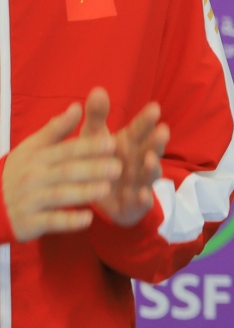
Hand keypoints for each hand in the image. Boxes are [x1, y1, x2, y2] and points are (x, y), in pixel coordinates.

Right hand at [1, 100, 119, 240]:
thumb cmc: (21, 171)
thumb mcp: (33, 147)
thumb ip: (57, 129)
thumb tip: (77, 106)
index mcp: (37, 156)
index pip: (66, 149)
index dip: (88, 146)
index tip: (111, 142)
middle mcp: (33, 176)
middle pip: (66, 171)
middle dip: (92, 169)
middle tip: (118, 168)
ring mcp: (30, 199)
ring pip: (59, 195)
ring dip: (83, 192)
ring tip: (106, 189)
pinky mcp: (30, 221)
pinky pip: (51, 221)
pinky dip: (68, 221)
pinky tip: (88, 219)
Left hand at [80, 88, 169, 227]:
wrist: (98, 196)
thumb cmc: (99, 159)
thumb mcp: (93, 136)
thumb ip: (97, 115)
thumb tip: (98, 89)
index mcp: (130, 144)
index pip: (140, 130)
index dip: (146, 120)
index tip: (154, 107)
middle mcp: (138, 162)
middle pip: (150, 150)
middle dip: (156, 142)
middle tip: (162, 130)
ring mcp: (139, 183)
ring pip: (149, 175)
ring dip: (152, 169)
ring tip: (151, 161)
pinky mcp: (134, 204)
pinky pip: (140, 202)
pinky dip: (142, 199)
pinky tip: (142, 195)